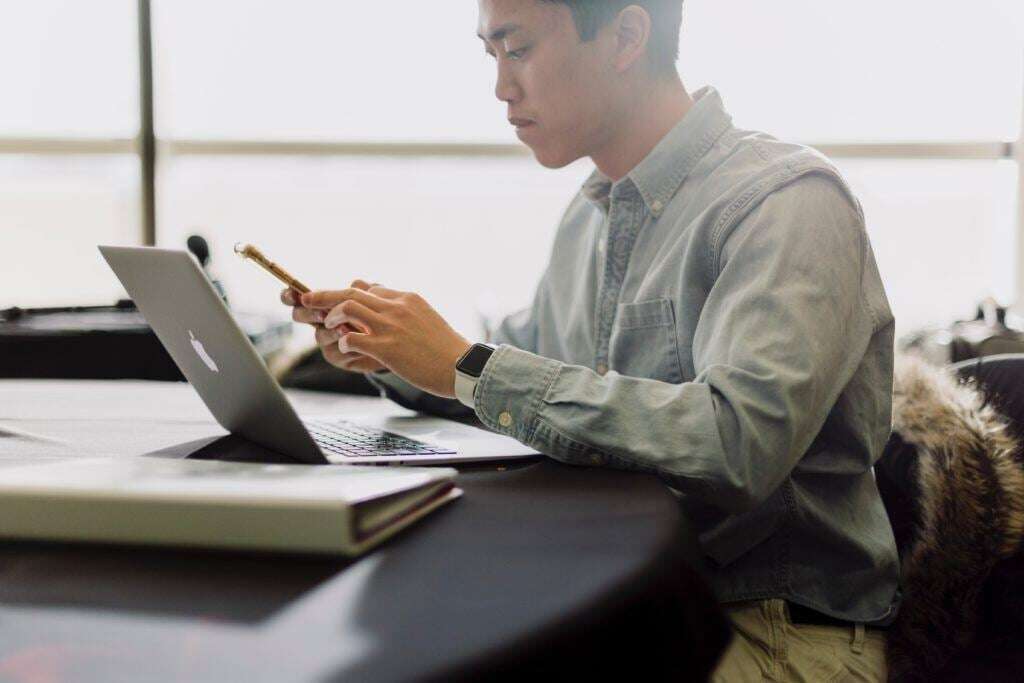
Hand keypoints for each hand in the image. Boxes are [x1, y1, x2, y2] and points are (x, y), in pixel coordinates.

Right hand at [281, 280, 386, 373]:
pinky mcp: (338, 357)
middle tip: (323, 314)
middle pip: (300, 315)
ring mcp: (327, 340)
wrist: (393, 345)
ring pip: (319, 335)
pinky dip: (349, 347)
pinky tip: (364, 345)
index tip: (292, 293)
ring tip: (347, 330)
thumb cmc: (380, 318)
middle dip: (309, 313)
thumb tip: (356, 283)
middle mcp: (321, 321)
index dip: (290, 295)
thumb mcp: (374, 300)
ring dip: (332, 332)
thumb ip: (363, 291)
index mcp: (325, 303)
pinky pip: (336, 352)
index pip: (299, 297)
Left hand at [301, 285, 471, 397]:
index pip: (370, 287)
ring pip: (348, 308)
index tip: (334, 301)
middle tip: (305, 299)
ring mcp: (392, 327)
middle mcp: (397, 307)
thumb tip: (387, 306)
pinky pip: (353, 338)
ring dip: (332, 317)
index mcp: (407, 298)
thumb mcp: (426, 318)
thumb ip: (404, 310)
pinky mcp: (388, 348)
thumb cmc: (446, 349)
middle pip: (352, 291)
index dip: (348, 294)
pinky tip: (346, 347)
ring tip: (328, 327)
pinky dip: (344, 342)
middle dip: (324, 295)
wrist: (462, 367)